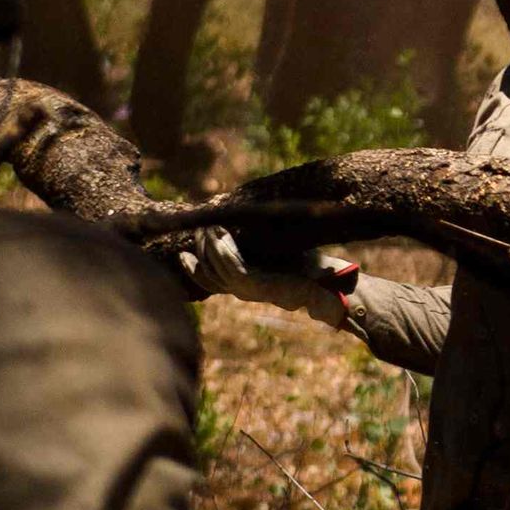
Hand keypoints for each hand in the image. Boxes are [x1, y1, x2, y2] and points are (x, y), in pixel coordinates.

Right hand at [168, 225, 358, 326]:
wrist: (328, 284)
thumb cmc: (307, 265)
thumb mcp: (274, 249)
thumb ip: (255, 241)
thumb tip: (236, 219)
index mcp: (244, 284)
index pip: (207, 280)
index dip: (191, 267)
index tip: (181, 252)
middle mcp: (242, 290)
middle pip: (206, 274)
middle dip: (199, 249)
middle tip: (199, 227)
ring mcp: (249, 290)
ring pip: (216, 269)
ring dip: (209, 246)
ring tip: (208, 226)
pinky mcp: (258, 285)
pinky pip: (232, 267)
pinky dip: (223, 250)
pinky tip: (219, 233)